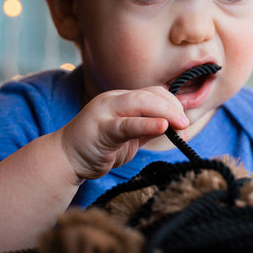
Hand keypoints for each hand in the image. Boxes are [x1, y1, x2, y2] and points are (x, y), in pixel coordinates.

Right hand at [60, 85, 189, 183]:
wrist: (66, 159)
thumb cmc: (98, 147)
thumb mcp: (129, 136)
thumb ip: (148, 128)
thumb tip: (177, 127)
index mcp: (121, 99)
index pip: (153, 93)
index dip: (173, 104)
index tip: (184, 121)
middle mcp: (114, 100)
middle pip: (150, 95)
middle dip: (173, 108)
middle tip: (186, 124)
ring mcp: (106, 112)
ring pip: (140, 103)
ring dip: (165, 112)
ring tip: (180, 125)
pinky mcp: (101, 129)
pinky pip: (127, 124)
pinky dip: (147, 124)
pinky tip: (162, 127)